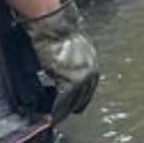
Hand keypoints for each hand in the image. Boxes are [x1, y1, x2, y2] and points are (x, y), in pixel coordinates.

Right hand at [22, 0, 99, 123]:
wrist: (52, 26)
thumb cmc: (56, 33)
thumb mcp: (70, 48)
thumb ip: (71, 62)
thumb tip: (63, 71)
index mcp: (91, 61)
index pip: (89, 85)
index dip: (81, 95)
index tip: (75, 103)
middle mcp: (90, 70)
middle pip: (84, 95)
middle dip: (76, 105)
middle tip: (65, 113)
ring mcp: (81, 76)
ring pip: (75, 99)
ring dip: (66, 109)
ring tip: (57, 116)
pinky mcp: (69, 80)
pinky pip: (65, 99)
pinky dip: (59, 108)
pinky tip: (53, 114)